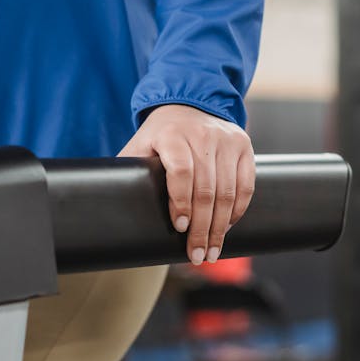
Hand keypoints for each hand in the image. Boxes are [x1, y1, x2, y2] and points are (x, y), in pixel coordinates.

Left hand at [119, 104, 255, 264]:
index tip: (180, 227)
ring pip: (227, 192)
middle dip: (202, 229)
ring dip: (220, 228)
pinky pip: (245, 186)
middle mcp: (203, 135)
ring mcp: (227, 140)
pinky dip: (236, 211)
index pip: (181, 172)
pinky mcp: (244, 146)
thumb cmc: (160, 136)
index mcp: (172, 134)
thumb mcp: (141, 146)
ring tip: (212, 251)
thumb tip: (114, 208)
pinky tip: (226, 228)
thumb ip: (132, 172)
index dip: (181, 202)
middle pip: (206, 190)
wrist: (189, 104)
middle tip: (197, 256)